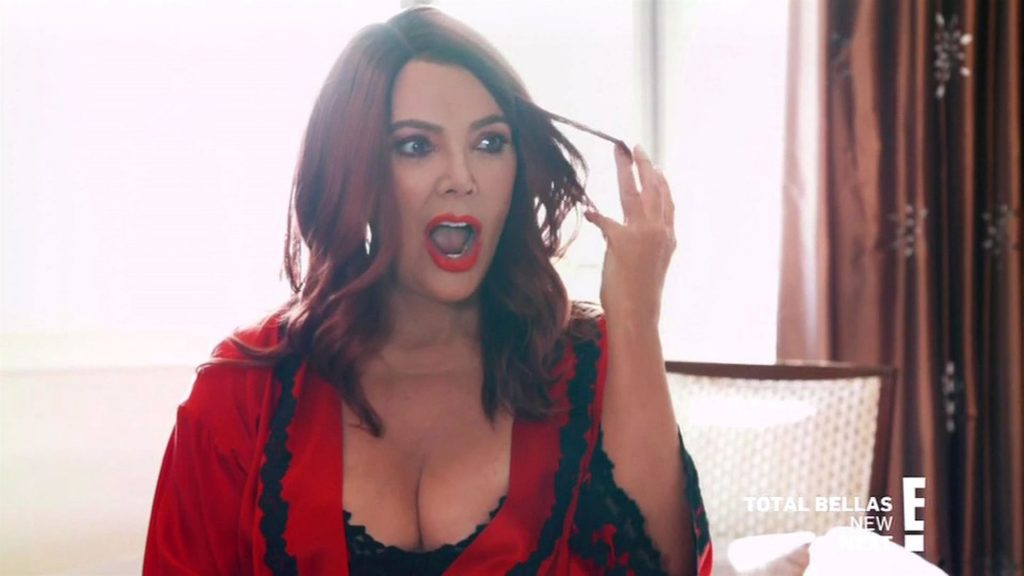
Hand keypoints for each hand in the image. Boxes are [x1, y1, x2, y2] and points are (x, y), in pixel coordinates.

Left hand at [583, 144, 675, 328]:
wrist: (638, 315)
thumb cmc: (638, 295)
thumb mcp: (646, 264)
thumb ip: (638, 243)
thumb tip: (618, 229)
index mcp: (668, 236)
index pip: (666, 200)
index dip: (659, 180)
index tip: (653, 164)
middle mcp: (660, 231)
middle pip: (653, 188)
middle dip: (644, 164)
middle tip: (634, 146)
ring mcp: (644, 234)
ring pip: (636, 193)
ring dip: (627, 170)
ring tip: (621, 152)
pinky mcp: (624, 242)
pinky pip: (606, 222)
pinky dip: (597, 217)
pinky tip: (589, 212)